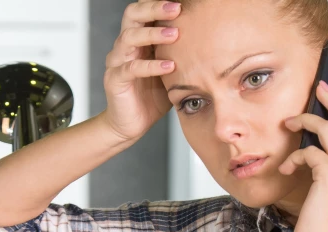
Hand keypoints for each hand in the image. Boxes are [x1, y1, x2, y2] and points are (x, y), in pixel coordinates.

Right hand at [101, 1, 180, 142]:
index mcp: (138, 40)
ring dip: (153, 34)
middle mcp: (125, 46)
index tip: (183, 2)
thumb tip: (213, 40)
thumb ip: (182, 54)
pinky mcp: (115, 80)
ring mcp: (117, 61)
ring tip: (175, 35)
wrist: (131, 124)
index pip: (144, 11)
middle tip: (177, 8)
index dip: (158, 4)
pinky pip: (131, 69)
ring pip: (129, 38)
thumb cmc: (152, 96)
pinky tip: (169, 66)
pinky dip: (151, 66)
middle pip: (132, 15)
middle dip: (154, 8)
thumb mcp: (172, 71)